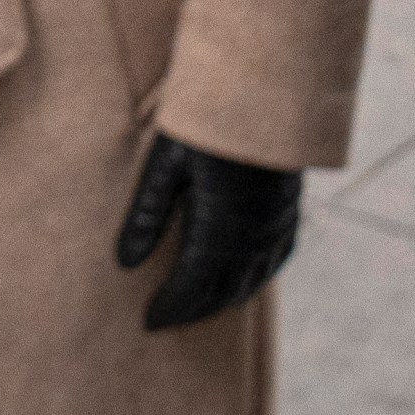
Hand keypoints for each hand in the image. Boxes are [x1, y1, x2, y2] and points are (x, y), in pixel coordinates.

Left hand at [116, 135, 300, 330]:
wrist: (264, 92)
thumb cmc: (205, 123)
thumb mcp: (166, 164)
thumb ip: (147, 215)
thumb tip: (124, 263)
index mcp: (219, 230)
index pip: (192, 288)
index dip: (170, 308)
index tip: (149, 322)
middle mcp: (253, 239)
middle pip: (222, 293)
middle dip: (194, 311)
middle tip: (168, 320)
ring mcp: (276, 228)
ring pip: (251, 282)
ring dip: (223, 300)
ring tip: (196, 308)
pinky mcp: (291, 213)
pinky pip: (276, 262)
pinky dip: (254, 279)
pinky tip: (242, 279)